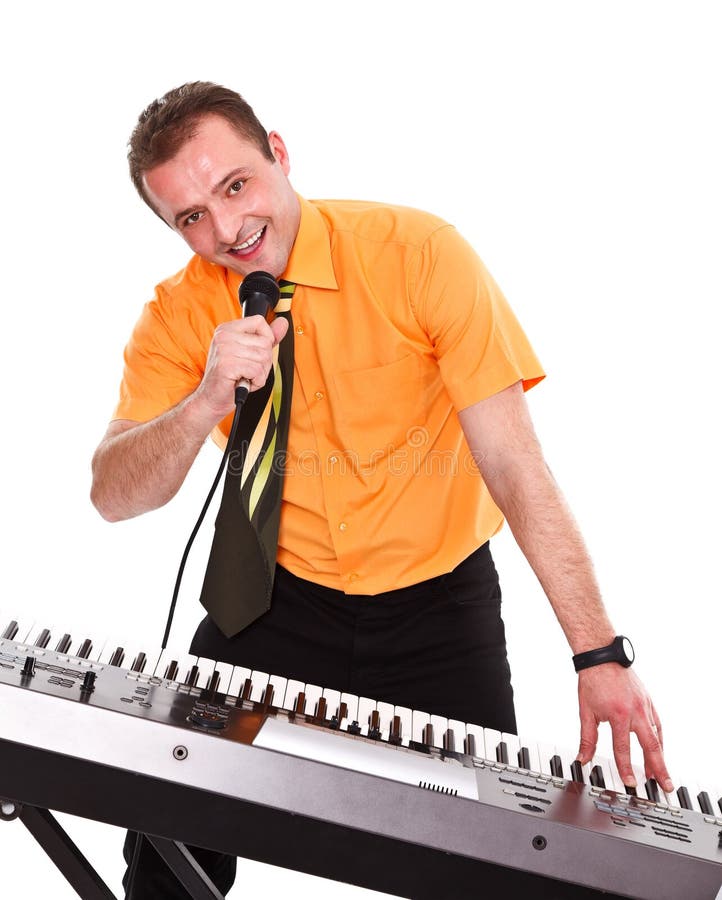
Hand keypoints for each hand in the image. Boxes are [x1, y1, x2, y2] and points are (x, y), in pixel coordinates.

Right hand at [195, 314, 288, 420]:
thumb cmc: (230, 377)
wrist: (211, 398)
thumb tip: (283, 323)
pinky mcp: (227, 365)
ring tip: (245, 377)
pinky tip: (244, 382)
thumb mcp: (249, 353)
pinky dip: (256, 382)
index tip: (257, 353)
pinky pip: (257, 371)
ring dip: (259, 374)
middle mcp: (224, 336)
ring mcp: (224, 350)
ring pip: (263, 358)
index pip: (259, 322)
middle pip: (265, 343)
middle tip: (248, 371)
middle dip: (264, 362)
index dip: (266, 338)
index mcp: (227, 329)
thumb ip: (266, 337)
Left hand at [576, 664, 672, 792]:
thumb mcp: (586, 711)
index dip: (626, 768)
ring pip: (657, 737)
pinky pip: (658, 725)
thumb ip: (587, 739)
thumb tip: (582, 759)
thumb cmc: (593, 681)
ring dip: (660, 757)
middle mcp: (635, 711)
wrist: (602, 657)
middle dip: (658, 769)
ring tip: (660, 775)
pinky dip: (659, 739)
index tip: (630, 783)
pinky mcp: (648, 701)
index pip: (623, 748)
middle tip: (665, 787)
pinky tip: (659, 750)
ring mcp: (645, 706)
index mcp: (618, 715)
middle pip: (650, 746)